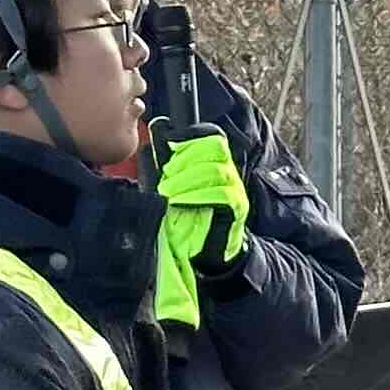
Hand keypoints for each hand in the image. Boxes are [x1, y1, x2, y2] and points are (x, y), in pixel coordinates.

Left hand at [154, 131, 250, 275]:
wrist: (206, 254)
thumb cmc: (186, 219)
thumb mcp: (173, 188)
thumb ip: (167, 167)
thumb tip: (152, 141)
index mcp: (214, 162)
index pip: (212, 136)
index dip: (191, 135)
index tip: (169, 145)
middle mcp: (228, 171)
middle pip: (214, 147)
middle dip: (185, 157)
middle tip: (166, 174)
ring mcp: (235, 189)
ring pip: (215, 170)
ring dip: (186, 179)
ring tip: (167, 191)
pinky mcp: (237, 209)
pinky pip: (222, 195)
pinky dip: (196, 196)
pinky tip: (179, 202)